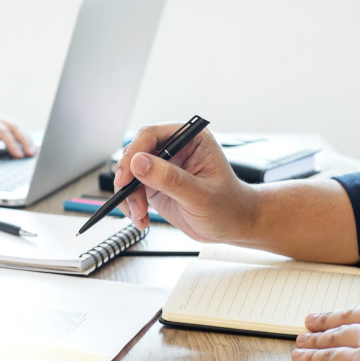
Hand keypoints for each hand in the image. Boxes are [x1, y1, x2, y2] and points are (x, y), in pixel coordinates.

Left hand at [0, 108, 35, 158]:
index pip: (1, 131)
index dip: (11, 143)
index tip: (19, 155)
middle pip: (13, 125)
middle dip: (24, 139)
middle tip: (31, 154)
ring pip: (16, 124)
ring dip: (26, 137)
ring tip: (33, 151)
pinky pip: (13, 126)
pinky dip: (22, 135)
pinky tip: (27, 146)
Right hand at [115, 122, 254, 241]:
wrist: (233, 225)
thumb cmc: (228, 206)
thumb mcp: (200, 195)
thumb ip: (170, 179)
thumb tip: (139, 163)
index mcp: (190, 139)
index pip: (152, 135)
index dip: (134, 153)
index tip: (126, 176)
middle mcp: (174, 149)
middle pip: (135, 153)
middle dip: (128, 178)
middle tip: (128, 199)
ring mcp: (162, 167)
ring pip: (130, 173)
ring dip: (128, 196)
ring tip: (140, 215)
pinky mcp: (155, 185)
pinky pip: (132, 190)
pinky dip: (131, 206)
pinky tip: (141, 219)